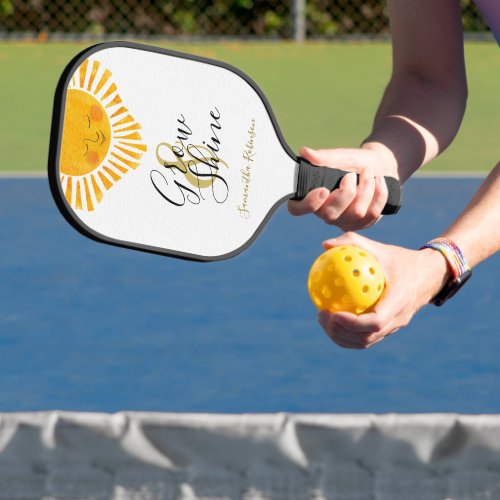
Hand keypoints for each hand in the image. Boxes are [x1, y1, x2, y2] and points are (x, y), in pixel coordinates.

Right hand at [288, 145, 396, 230]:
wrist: (379, 166)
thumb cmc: (354, 162)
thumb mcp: (341, 156)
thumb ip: (324, 157)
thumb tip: (305, 152)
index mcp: (312, 196)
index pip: (297, 209)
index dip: (308, 204)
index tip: (323, 190)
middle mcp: (324, 213)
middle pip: (330, 215)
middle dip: (346, 193)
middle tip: (351, 174)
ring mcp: (343, 221)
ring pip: (356, 213)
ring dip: (366, 188)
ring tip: (368, 172)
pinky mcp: (362, 224)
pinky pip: (372, 214)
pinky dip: (379, 193)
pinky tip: (379, 181)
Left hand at [316, 232, 450, 348]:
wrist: (429, 275)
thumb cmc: (401, 260)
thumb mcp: (380, 248)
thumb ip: (353, 243)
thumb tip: (324, 245)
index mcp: (399, 301)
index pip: (375, 322)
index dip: (352, 323)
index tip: (332, 313)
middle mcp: (398, 319)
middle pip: (366, 338)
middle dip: (340, 332)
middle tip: (321, 315)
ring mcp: (394, 327)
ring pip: (365, 342)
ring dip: (341, 336)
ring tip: (322, 319)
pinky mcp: (389, 329)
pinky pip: (366, 337)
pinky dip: (347, 334)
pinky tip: (331, 319)